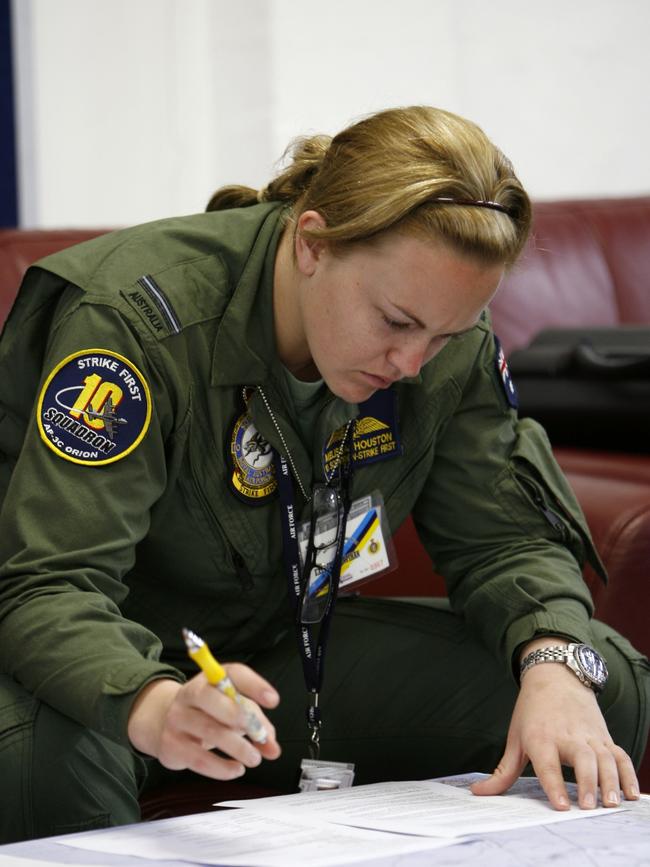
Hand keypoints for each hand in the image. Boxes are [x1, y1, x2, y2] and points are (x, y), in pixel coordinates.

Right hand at [127, 664, 280, 779]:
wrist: (164, 722)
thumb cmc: (209, 712)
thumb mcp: (232, 708)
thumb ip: (257, 724)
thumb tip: (273, 748)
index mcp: (211, 677)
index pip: (233, 673)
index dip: (255, 685)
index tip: (273, 700)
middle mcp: (191, 693)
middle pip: (214, 699)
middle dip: (242, 718)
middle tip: (261, 736)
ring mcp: (178, 718)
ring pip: (210, 731)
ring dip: (238, 747)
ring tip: (254, 759)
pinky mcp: (172, 744)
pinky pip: (199, 758)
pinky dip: (222, 767)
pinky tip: (236, 769)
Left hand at [471, 639, 638, 809]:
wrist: (554, 676)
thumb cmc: (532, 711)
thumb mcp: (515, 737)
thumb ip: (503, 771)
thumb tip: (478, 792)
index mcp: (541, 737)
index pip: (547, 763)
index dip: (554, 784)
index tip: (562, 806)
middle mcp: (567, 735)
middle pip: (582, 758)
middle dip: (587, 782)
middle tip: (589, 807)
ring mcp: (589, 735)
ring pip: (604, 757)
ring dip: (610, 781)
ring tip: (611, 804)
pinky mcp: (604, 736)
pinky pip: (620, 755)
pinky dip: (628, 774)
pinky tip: (630, 795)